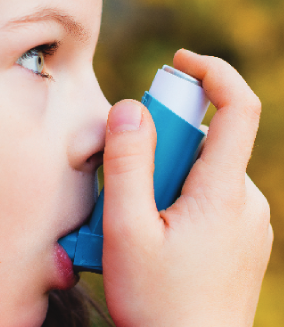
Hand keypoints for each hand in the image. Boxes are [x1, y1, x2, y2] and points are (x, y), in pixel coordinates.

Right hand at [101, 49, 272, 326]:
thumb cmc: (157, 302)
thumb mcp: (126, 230)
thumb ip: (126, 165)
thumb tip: (129, 110)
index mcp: (223, 193)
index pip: (236, 109)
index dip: (212, 74)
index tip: (179, 64)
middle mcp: (247, 202)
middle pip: (204, 146)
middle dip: (160, 151)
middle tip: (126, 191)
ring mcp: (248, 224)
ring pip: (202, 176)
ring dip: (164, 182)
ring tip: (136, 228)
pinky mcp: (242, 240)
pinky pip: (209, 201)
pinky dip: (178, 202)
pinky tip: (156, 239)